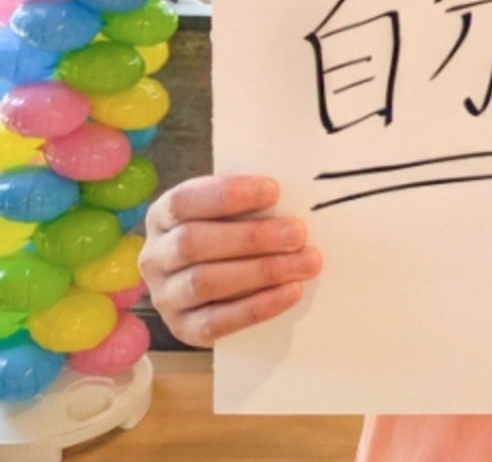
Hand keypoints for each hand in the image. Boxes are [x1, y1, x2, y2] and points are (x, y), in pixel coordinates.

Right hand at [140, 175, 322, 347]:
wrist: (223, 280)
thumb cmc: (234, 230)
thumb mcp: (233, 209)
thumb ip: (252, 201)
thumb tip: (295, 194)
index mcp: (163, 216)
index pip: (184, 201)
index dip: (227, 195)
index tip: (273, 191)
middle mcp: (156, 256)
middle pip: (193, 243)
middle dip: (251, 237)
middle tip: (298, 233)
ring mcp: (165, 296)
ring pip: (204, 283)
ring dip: (261, 271)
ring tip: (306, 262)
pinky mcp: (182, 329)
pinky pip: (216, 322)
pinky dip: (258, 307)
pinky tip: (292, 291)